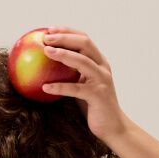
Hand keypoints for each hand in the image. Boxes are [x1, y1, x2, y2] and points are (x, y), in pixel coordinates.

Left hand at [39, 27, 127, 145]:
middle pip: (84, 43)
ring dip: (63, 54)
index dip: (67, 32)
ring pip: (82, 61)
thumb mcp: (82, 86)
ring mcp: (101, 80)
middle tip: (45, 38)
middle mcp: (102, 67)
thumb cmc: (93, 108)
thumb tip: (46, 68)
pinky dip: (60, 87)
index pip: (84, 39)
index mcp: (99, 62)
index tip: (49, 29)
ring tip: (46, 52)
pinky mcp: (98, 96)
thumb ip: (72, 75)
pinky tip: (45, 87)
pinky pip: (76, 89)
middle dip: (64, 37)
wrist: (113, 127)